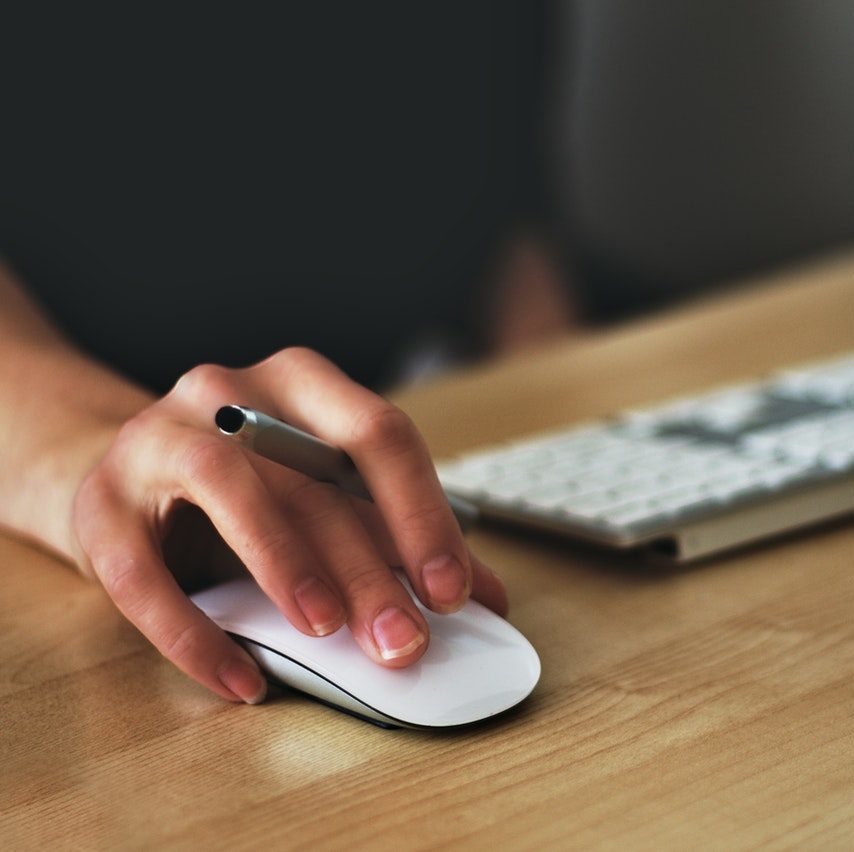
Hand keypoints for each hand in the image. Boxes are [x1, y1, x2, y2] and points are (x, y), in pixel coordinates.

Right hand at [72, 347, 506, 703]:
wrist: (130, 476)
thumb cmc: (247, 488)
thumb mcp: (324, 498)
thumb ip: (397, 538)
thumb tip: (485, 597)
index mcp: (301, 384)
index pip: (377, 434)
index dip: (422, 513)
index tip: (454, 591)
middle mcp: (229, 393)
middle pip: (311, 476)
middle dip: (367, 566)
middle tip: (405, 640)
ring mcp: (157, 438)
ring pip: (227, 487)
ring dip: (285, 563)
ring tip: (326, 632)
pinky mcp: (100, 503)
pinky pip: (142, 573)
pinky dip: (194, 633)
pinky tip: (241, 681)